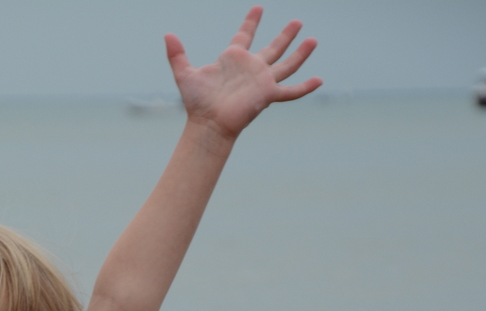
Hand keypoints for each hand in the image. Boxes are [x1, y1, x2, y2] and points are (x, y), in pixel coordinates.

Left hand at [166, 6, 320, 140]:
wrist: (208, 124)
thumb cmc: (197, 103)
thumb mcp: (184, 73)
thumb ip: (177, 54)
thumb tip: (166, 35)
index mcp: (234, 59)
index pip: (245, 35)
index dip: (251, 22)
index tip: (257, 8)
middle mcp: (251, 68)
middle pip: (273, 47)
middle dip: (285, 35)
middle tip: (297, 21)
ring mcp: (261, 81)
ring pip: (286, 64)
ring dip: (300, 53)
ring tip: (313, 40)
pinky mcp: (268, 94)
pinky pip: (290, 91)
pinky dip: (305, 87)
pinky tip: (319, 81)